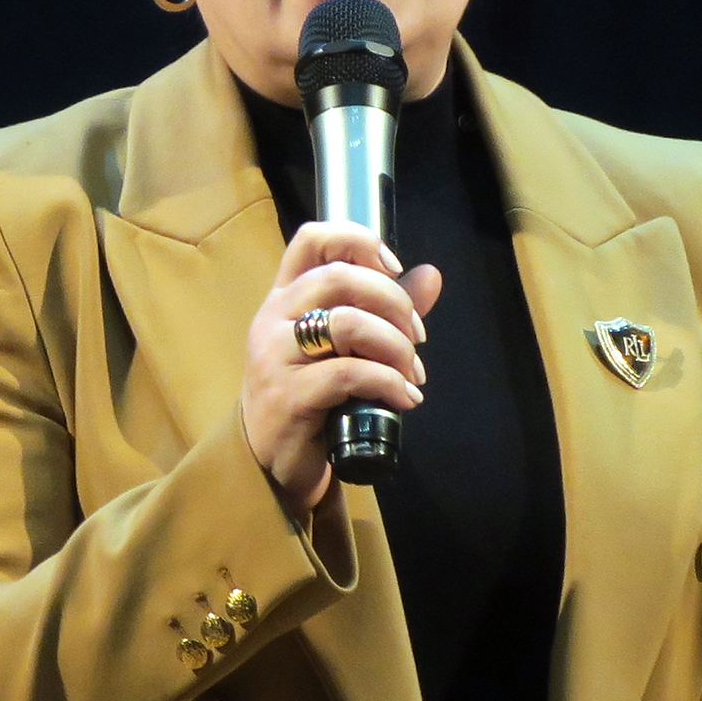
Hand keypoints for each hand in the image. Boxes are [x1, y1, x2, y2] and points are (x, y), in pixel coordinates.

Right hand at [240, 221, 441, 515]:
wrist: (270, 462)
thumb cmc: (310, 397)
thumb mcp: (345, 348)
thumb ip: (385, 310)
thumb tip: (431, 275)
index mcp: (285, 297)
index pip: (312, 239)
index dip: (359, 241)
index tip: (395, 270)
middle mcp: (273, 318)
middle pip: (339, 277)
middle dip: (394, 302)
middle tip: (417, 336)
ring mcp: (275, 356)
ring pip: (347, 324)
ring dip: (395, 346)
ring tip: (412, 374)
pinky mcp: (287, 395)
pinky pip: (349, 373)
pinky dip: (388, 383)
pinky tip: (405, 398)